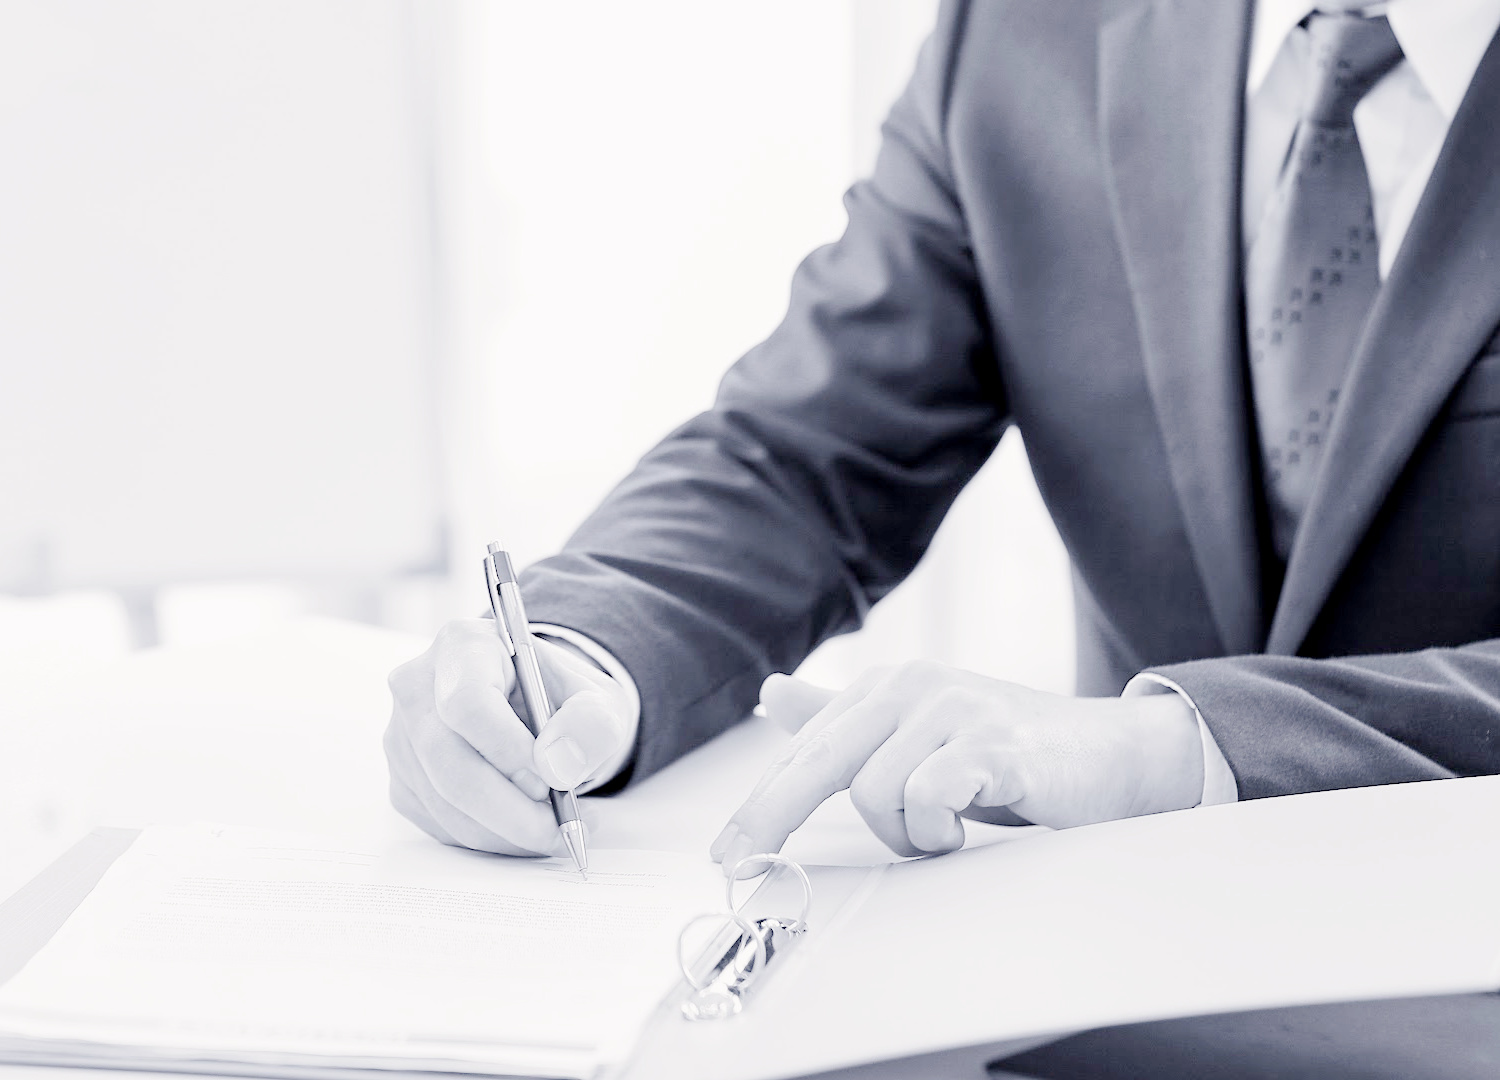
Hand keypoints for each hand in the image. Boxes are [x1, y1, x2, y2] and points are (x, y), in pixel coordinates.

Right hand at [385, 618, 632, 854]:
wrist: (537, 710)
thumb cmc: (562, 700)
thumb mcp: (598, 700)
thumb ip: (591, 724)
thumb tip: (558, 765)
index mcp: (464, 646)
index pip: (467, 702)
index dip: (507, 749)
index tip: (551, 780)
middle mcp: (418, 687)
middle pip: (449, 761)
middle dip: (510, 809)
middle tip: (560, 827)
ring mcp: (402, 737)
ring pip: (445, 803)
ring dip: (507, 831)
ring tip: (558, 827)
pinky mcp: (403, 781)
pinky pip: (442, 825)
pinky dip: (491, 838)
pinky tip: (526, 825)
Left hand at [713, 662, 1202, 867]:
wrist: (1111, 757)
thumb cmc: (1007, 754)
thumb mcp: (915, 736)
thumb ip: (842, 720)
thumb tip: (770, 695)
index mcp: (884, 688)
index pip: (804, 752)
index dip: (759, 807)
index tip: (725, 857)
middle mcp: (911, 687)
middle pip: (817, 764)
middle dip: (772, 820)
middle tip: (739, 868)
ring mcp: (952, 709)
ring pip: (874, 793)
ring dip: (905, 835)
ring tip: (945, 831)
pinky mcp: (992, 742)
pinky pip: (927, 796)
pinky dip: (937, 829)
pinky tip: (963, 828)